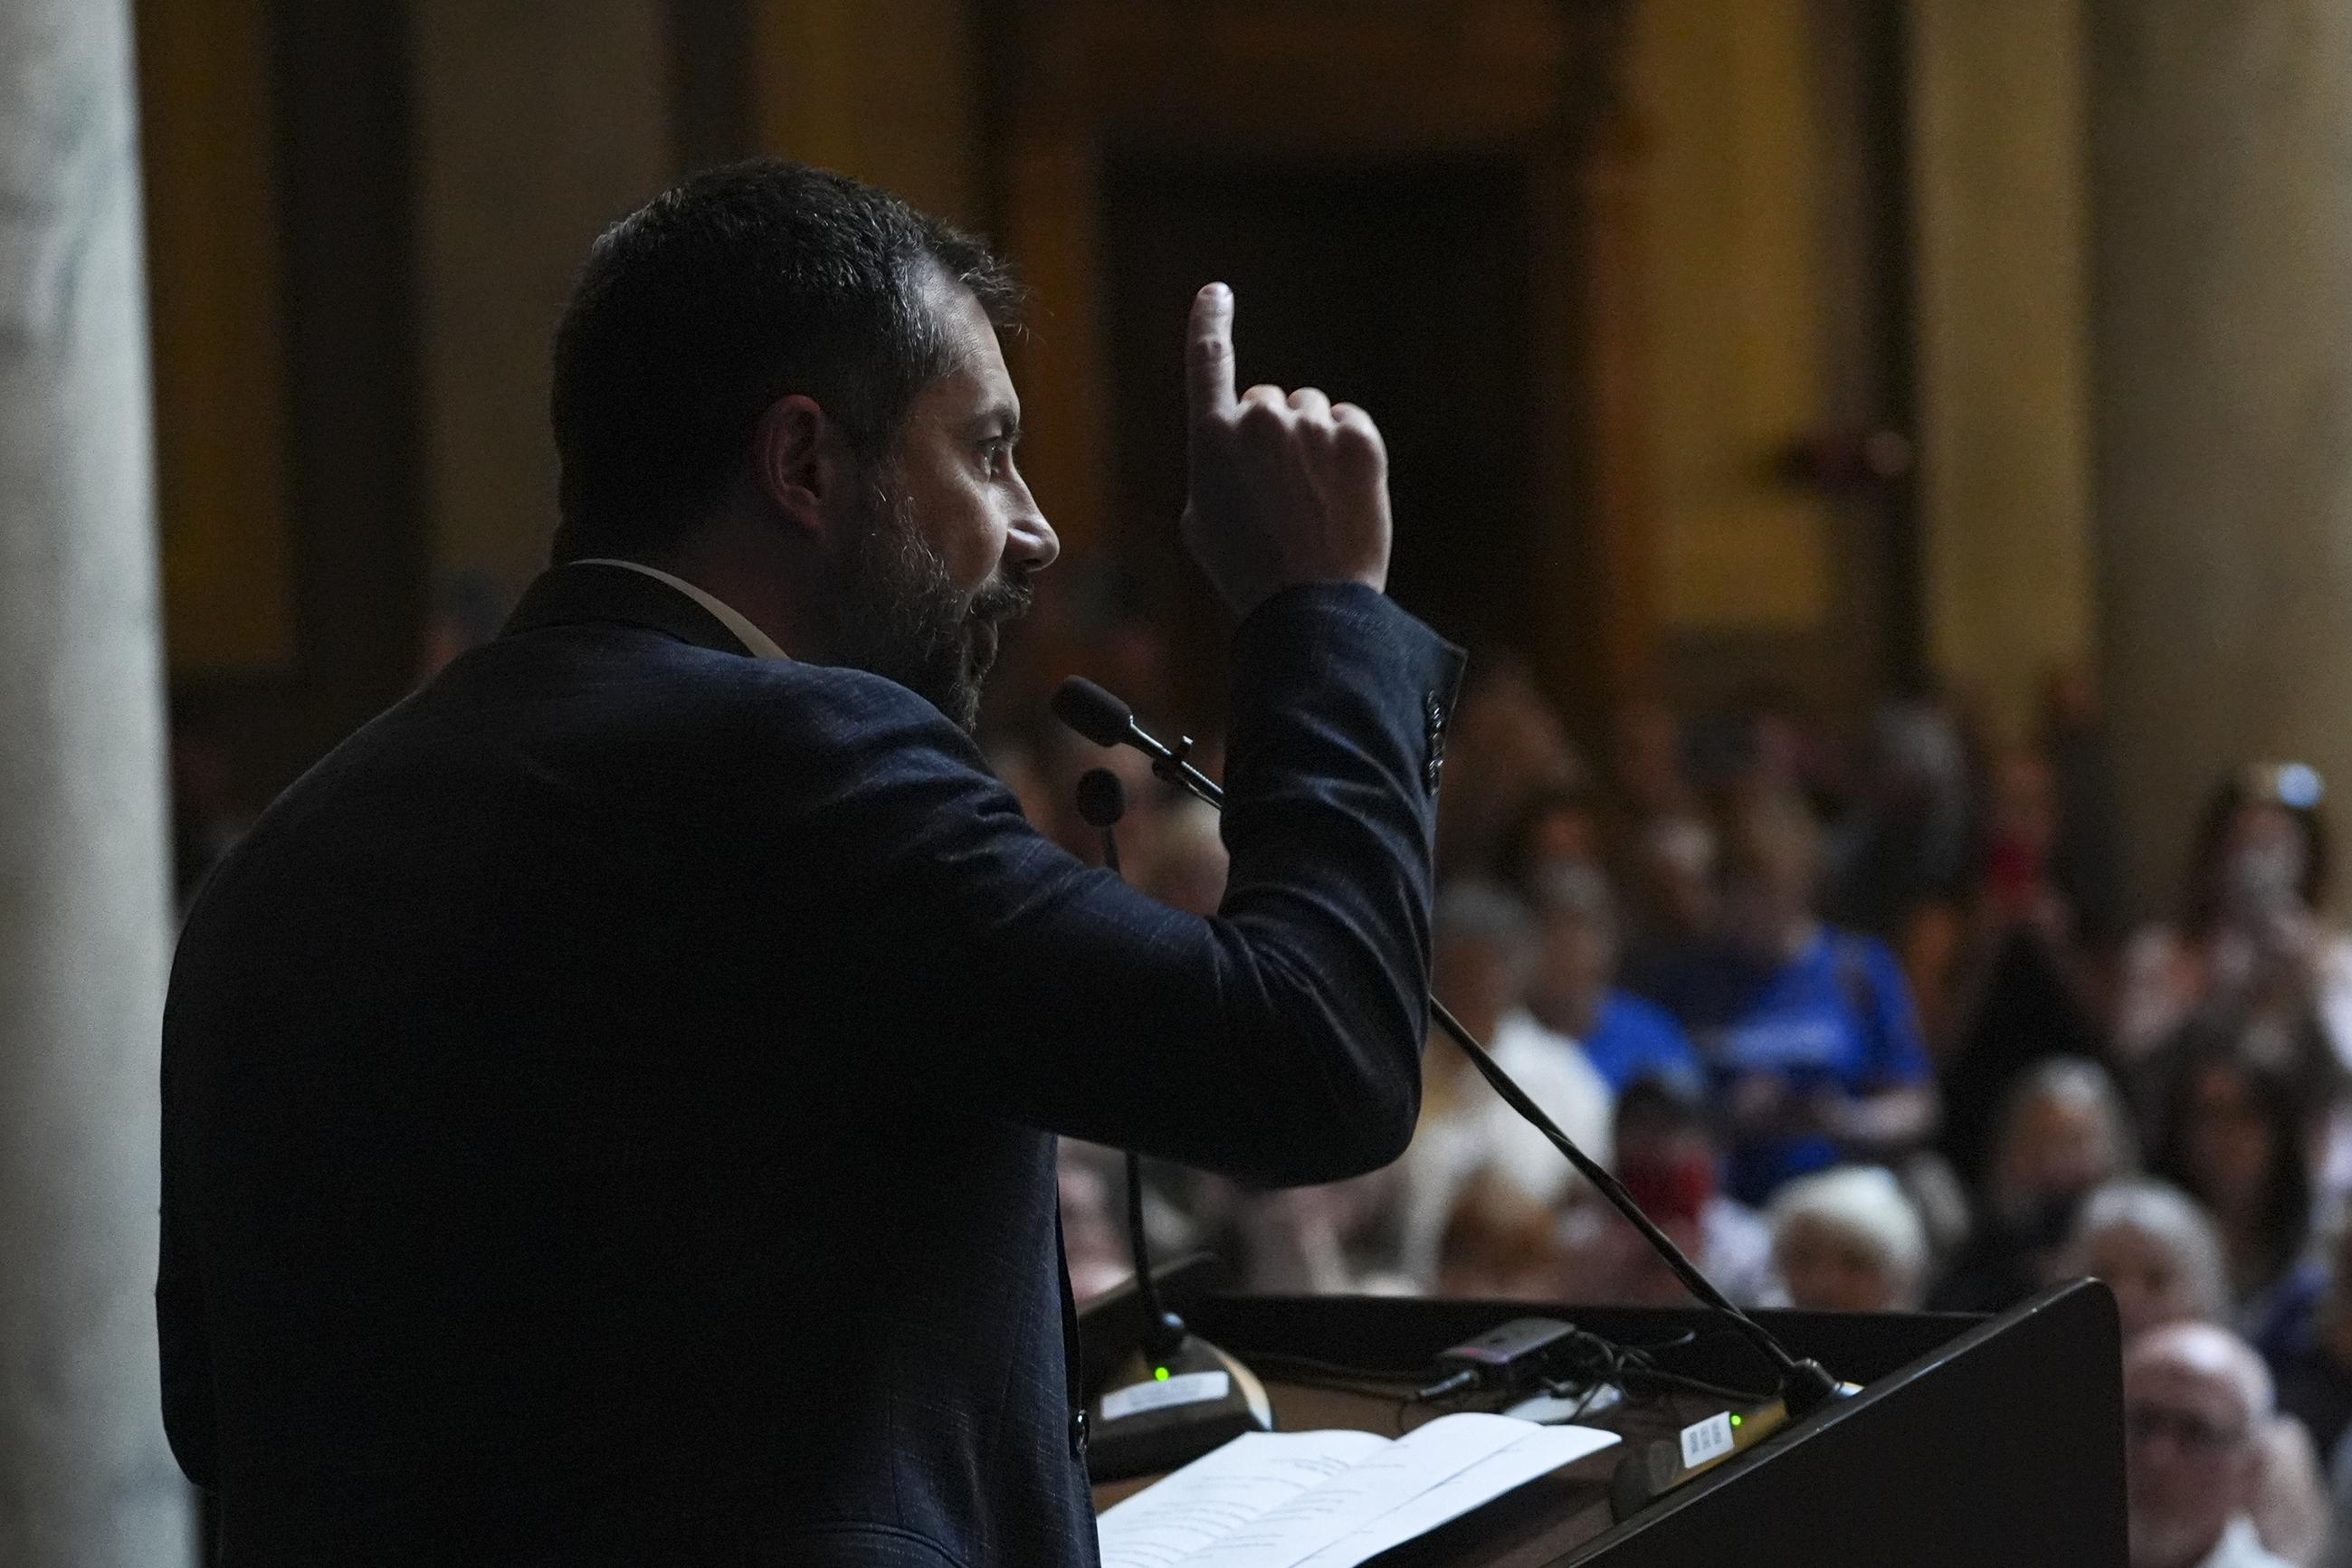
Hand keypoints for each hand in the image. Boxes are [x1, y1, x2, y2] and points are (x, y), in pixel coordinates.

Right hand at [1179, 283, 1391, 615]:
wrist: (1311, 606)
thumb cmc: (1248, 571)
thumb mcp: (1203, 522)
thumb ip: (1215, 466)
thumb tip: (1235, 447)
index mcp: (1212, 438)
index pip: (1207, 359)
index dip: (1209, 321)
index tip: (1216, 293)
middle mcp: (1260, 419)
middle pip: (1266, 402)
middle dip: (1270, 437)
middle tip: (1278, 497)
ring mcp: (1312, 426)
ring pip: (1309, 412)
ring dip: (1309, 444)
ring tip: (1311, 504)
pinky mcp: (1359, 438)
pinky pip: (1348, 422)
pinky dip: (1345, 449)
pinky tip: (1338, 494)